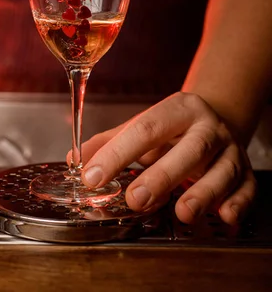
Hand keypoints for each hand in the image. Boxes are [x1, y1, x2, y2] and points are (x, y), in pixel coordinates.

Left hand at [76, 92, 255, 224]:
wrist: (217, 120)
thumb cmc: (173, 129)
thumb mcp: (143, 126)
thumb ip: (110, 142)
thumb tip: (77, 158)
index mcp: (179, 109)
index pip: (146, 128)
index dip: (119, 152)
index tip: (93, 176)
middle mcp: (207, 127)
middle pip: (189, 149)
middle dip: (162, 176)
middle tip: (136, 200)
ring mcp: (230, 149)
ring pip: (221, 170)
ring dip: (203, 193)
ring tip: (182, 212)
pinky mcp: (245, 172)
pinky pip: (246, 188)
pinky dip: (237, 203)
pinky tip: (224, 215)